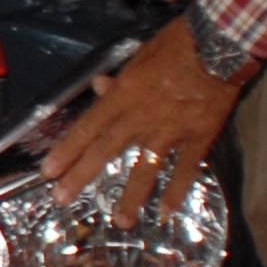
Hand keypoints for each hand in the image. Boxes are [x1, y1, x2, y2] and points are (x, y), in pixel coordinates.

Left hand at [42, 15, 241, 228]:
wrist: (218, 45)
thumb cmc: (176, 45)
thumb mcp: (140, 56)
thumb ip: (120, 80)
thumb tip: (100, 87)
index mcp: (123, 96)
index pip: (88, 127)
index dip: (67, 150)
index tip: (48, 171)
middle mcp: (140, 118)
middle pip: (105, 151)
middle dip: (81, 176)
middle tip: (62, 199)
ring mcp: (169, 132)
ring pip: (145, 169)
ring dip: (131, 197)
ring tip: (120, 221)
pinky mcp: (198, 138)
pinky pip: (185, 169)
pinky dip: (177, 191)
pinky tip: (166, 212)